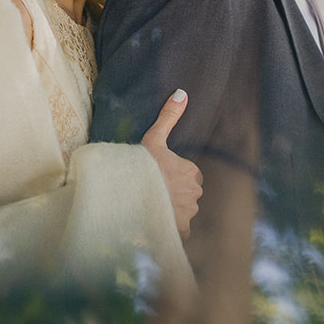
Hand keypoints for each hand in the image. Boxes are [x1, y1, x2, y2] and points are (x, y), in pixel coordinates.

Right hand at [139, 88, 202, 238]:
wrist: (128, 194)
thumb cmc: (141, 166)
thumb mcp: (154, 139)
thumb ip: (169, 117)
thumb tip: (182, 93)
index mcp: (192, 172)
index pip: (191, 175)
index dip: (176, 176)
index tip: (161, 177)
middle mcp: (195, 193)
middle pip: (188, 194)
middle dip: (176, 194)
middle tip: (155, 191)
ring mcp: (188, 213)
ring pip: (184, 211)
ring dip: (173, 210)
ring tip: (153, 206)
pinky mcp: (180, 229)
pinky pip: (179, 229)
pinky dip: (170, 227)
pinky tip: (156, 221)